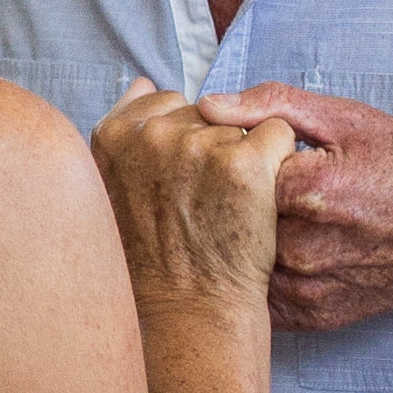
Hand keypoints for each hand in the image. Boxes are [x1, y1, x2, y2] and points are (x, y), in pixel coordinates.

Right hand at [91, 79, 291, 305]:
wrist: (191, 308)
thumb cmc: (154, 257)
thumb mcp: (115, 191)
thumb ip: (128, 131)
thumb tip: (145, 83)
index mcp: (114, 136)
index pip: (165, 102)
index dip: (183, 143)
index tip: (181, 184)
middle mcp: (151, 134)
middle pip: (204, 113)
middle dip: (211, 148)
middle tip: (203, 204)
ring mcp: (196, 146)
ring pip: (240, 125)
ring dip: (243, 158)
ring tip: (228, 209)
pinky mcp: (244, 162)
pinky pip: (277, 134)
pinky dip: (279, 163)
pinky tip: (259, 200)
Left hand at [207, 82, 392, 333]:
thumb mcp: (349, 119)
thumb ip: (274, 106)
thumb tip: (208, 104)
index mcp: (302, 189)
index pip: (226, 169)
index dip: (231, 157)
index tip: (249, 152)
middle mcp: (299, 246)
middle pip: (228, 218)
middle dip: (233, 201)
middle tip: (264, 187)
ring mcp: (304, 287)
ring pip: (237, 259)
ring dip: (242, 240)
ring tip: (279, 217)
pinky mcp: (311, 316)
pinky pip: (258, 296)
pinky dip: (258, 274)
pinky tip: (282, 251)